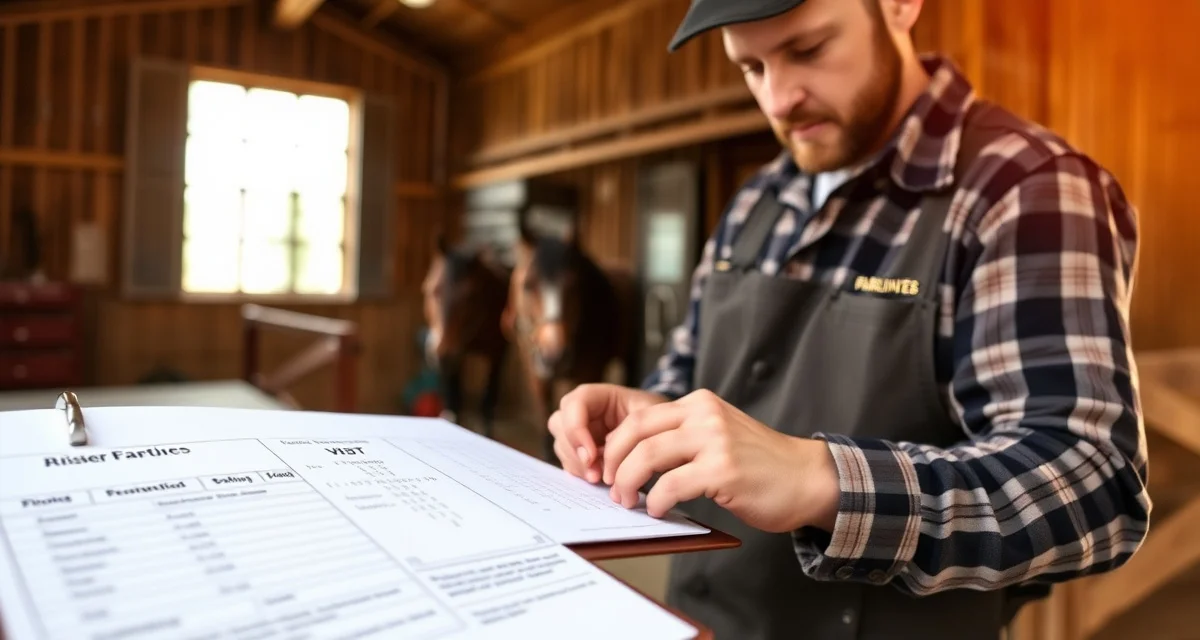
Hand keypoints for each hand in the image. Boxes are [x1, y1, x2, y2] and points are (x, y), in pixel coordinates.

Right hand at [547, 384, 669, 483]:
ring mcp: (579, 431)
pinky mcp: (580, 450)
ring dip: (578, 466)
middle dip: (574, 452)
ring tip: (601, 479)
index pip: (575, 403)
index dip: (576, 429)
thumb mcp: (651, 416)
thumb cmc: (658, 417)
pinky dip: (581, 473)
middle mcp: (583, 411)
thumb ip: (630, 429)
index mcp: (599, 395)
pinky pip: (569, 462)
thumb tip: (606, 453)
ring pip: (561, 445)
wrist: (663, 431)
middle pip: (560, 424)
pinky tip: (600, 479)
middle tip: (595, 474)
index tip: (591, 455)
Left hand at [603, 389, 840, 533]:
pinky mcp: (723, 469)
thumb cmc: (761, 464)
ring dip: (628, 482)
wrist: (807, 477)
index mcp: (699, 403)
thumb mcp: (720, 434)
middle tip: (609, 486)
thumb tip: (637, 457)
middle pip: (636, 432)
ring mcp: (714, 440)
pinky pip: (672, 484)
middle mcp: (705, 414)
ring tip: (627, 500)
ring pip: (648, 456)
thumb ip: (685, 436)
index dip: (616, 445)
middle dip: (614, 462)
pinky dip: (656, 500)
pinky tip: (657, 510)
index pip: (640, 417)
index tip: (609, 468)